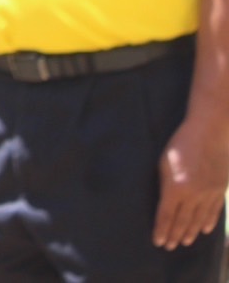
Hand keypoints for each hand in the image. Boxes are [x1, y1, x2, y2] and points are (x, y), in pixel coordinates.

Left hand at [154, 115, 228, 249]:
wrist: (210, 133)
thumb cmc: (181, 144)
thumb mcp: (164, 163)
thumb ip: (165, 184)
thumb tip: (165, 201)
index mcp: (176, 188)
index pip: (166, 215)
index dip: (162, 230)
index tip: (158, 242)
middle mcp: (194, 195)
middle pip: (183, 221)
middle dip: (175, 235)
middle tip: (169, 246)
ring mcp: (209, 194)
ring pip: (199, 219)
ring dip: (191, 232)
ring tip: (185, 242)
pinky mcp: (220, 189)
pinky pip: (214, 211)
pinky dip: (208, 222)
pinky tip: (204, 230)